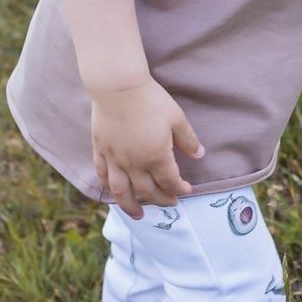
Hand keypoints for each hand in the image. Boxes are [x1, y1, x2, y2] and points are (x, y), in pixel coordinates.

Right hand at [89, 79, 203, 217]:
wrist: (118, 86)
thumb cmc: (151, 100)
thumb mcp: (176, 118)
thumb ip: (188, 140)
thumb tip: (200, 155)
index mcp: (156, 156)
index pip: (170, 181)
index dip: (180, 189)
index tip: (186, 190)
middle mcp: (134, 164)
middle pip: (148, 191)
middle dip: (161, 200)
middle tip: (169, 203)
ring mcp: (115, 159)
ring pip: (122, 192)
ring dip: (131, 206)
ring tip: (138, 215)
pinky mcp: (101, 150)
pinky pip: (103, 175)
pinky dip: (108, 187)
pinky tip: (115, 192)